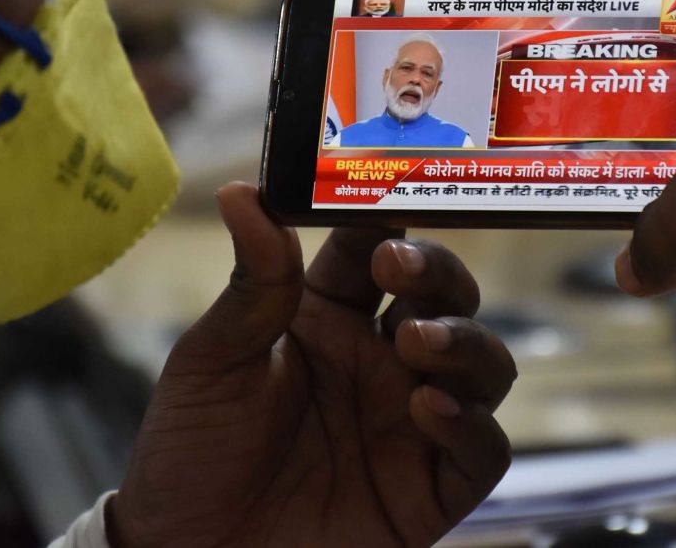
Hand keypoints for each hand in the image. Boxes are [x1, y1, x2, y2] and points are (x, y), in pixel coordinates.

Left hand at [108, 182, 515, 546]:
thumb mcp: (212, 361)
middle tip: (400, 267)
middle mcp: (379, 360)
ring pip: (482, 362)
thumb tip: (242, 191)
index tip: (386, 188)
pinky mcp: (429, 488)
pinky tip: (428, 407)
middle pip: (444, 294)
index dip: (387, 217)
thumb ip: (251, 284)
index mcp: (327, 317)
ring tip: (416, 340)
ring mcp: (410, 422)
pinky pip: (482, 449)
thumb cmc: (193, 453)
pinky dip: (470, 424)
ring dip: (463, 340)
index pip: (376, 247)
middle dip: (436, 270)